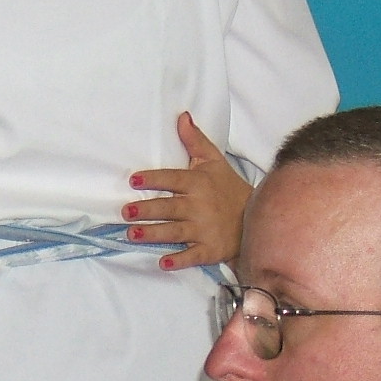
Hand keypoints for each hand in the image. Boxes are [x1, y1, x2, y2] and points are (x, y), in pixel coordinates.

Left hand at [124, 112, 252, 269]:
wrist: (255, 216)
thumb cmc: (228, 187)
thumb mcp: (214, 160)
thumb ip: (195, 140)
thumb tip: (182, 116)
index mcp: (198, 183)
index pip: (172, 179)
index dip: (153, 179)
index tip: (134, 180)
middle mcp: (199, 206)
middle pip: (169, 208)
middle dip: (147, 210)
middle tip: (126, 212)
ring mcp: (204, 229)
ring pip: (175, 232)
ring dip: (153, 234)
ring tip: (132, 234)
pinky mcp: (210, 249)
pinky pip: (193, 256)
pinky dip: (179, 260)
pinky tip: (163, 263)